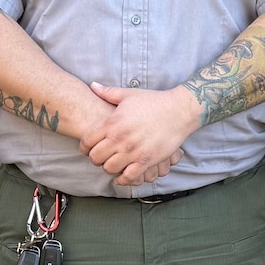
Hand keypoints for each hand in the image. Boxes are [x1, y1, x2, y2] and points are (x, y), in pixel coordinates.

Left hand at [82, 84, 199, 185]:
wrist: (179, 110)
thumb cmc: (154, 101)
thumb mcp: (129, 95)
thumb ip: (108, 92)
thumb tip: (92, 85)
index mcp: (113, 123)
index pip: (87, 141)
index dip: (84, 146)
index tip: (89, 147)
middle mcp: (121, 139)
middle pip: (95, 158)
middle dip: (95, 159)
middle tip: (100, 157)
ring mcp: (134, 151)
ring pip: (110, 169)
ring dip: (109, 168)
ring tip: (113, 164)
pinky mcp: (147, 160)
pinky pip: (129, 177)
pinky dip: (123, 179)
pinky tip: (123, 175)